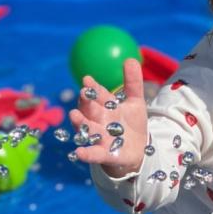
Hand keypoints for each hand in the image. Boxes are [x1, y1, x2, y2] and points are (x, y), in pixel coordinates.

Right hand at [69, 58, 148, 177]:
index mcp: (105, 106)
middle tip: (82, 93)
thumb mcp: (135, 102)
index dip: (93, 87)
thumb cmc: (132, 124)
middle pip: (89, 110)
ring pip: (88, 129)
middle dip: (85, 102)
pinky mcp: (104, 155)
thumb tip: (129, 58)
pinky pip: (93, 154)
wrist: (138, 150)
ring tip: (73, 115)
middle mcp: (98, 121)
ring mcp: (99, 138)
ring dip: (80, 123)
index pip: (97, 95)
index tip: (88, 79)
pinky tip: (79, 152)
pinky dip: (86, 154)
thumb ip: (133, 82)